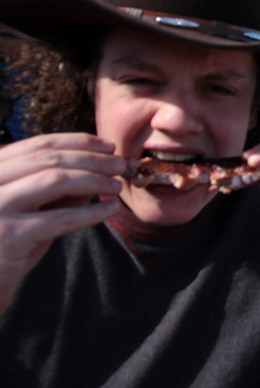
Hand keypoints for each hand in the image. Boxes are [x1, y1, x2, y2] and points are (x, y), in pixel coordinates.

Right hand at [0, 134, 123, 313]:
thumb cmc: (6, 244)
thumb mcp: (31, 208)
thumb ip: (57, 188)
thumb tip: (98, 166)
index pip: (38, 145)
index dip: (78, 142)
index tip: (108, 146)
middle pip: (49, 159)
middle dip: (92, 160)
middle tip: (121, 165)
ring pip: (55, 180)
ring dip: (93, 180)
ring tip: (117, 185)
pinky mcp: (8, 235)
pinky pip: (60, 218)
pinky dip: (90, 212)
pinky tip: (109, 209)